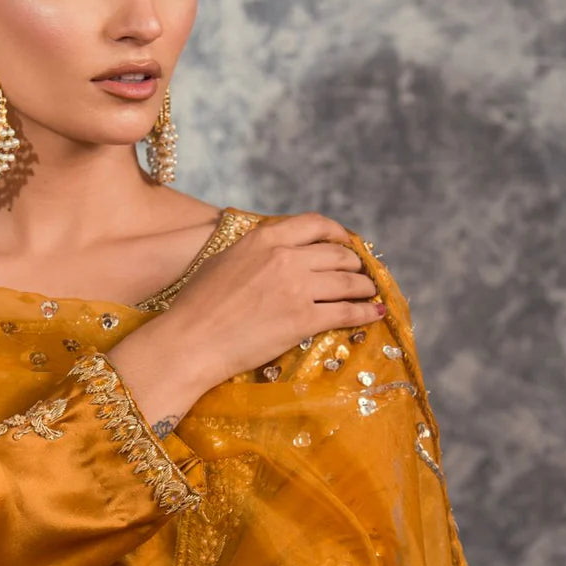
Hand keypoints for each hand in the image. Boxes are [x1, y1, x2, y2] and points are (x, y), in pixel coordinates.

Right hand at [109, 213, 381, 426]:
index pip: (314, 224)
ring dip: (365, 287)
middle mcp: (285, 257)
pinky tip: (375, 314)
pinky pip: (346, 312)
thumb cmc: (197, 305)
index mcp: (264, 238)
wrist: (191, 341)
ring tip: (370, 292)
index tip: (347, 241)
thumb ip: (254, 251)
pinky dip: (365, 312)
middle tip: (361, 272)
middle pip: (338, 253)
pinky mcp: (304, 319)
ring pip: (348, 281)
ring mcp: (297, 287)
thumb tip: (274, 250)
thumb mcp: (224, 261)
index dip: (338, 232)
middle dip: (356, 263)